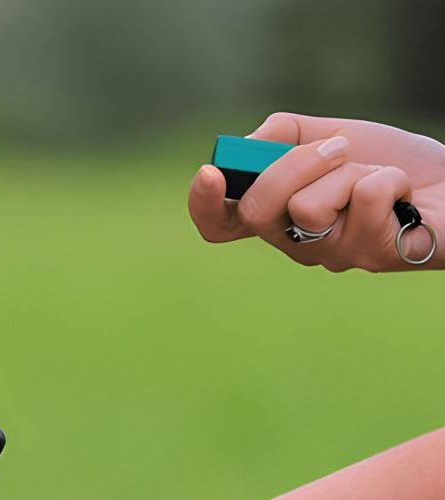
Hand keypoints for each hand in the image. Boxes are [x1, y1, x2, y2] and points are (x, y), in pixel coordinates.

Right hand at [188, 112, 444, 270]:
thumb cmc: (389, 162)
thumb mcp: (330, 134)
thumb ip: (282, 136)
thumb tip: (245, 148)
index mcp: (277, 216)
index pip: (219, 224)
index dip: (204, 205)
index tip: (211, 173)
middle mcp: (295, 243)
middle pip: (256, 212)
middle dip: (293, 165)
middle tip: (336, 149)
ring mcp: (332, 255)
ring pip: (308, 208)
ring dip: (352, 171)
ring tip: (377, 175)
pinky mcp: (373, 256)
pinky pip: (364, 200)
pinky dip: (390, 178)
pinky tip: (403, 193)